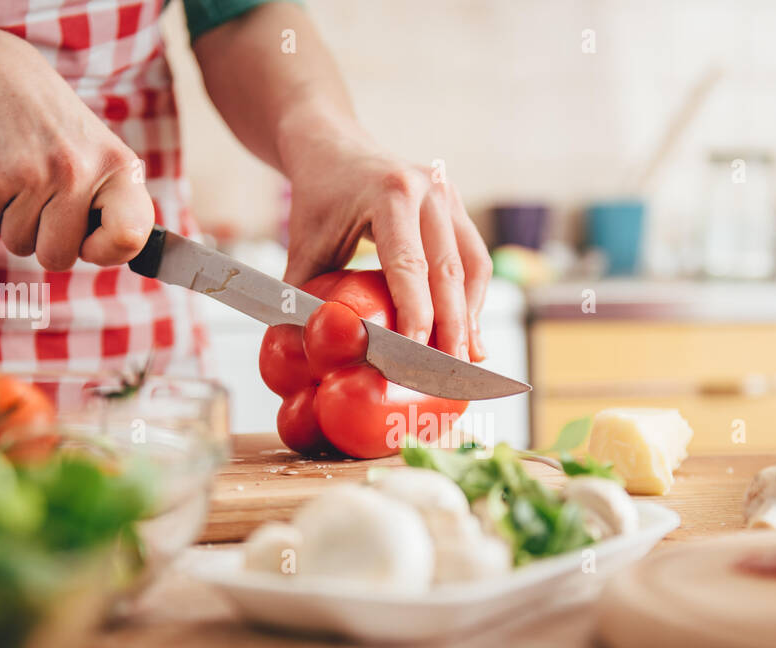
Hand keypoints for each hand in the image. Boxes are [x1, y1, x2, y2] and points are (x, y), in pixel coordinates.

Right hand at [0, 26, 152, 270]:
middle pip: (59, 258)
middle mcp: (79, 171)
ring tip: (19, 176)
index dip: (106, 251)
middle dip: (45, 239)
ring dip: (13, 221)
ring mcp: (32, 175)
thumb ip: (115, 206)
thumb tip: (124, 252)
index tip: (90, 240)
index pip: (130, 238)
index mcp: (119, 169)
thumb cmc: (54, 128)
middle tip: (42, 197)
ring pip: (19, 244)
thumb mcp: (101, 154)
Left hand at [280, 123, 490, 361]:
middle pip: (450, 270)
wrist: (332, 147)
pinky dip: (473, 298)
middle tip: (449, 372)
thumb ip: (303, 298)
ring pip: (472, 266)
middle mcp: (428, 189)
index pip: (410, 265)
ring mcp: (448, 194)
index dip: (417, 315)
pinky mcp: (457, 206)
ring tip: (467, 358)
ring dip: (472, 315)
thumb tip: (302, 353)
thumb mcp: (303, 247)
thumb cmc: (317, 200)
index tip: (416, 357)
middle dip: (453, 327)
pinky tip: (468, 331)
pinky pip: (473, 258)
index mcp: (389, 193)